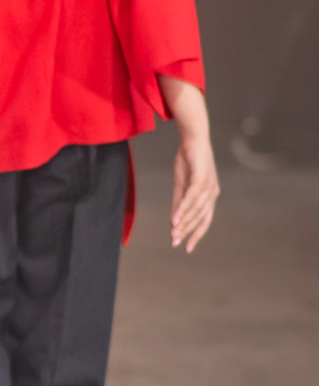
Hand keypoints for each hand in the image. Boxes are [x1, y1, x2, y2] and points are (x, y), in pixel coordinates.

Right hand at [171, 133, 218, 250]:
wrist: (193, 137)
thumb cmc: (188, 160)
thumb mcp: (181, 183)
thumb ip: (179, 201)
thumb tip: (174, 219)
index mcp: (210, 195)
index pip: (205, 220)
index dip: (196, 234)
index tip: (187, 248)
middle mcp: (212, 193)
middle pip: (201, 218)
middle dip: (188, 232)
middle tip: (175, 243)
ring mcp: (208, 185)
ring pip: (196, 210)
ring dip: (184, 223)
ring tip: (173, 233)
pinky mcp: (201, 177)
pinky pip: (192, 197)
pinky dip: (183, 209)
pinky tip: (175, 218)